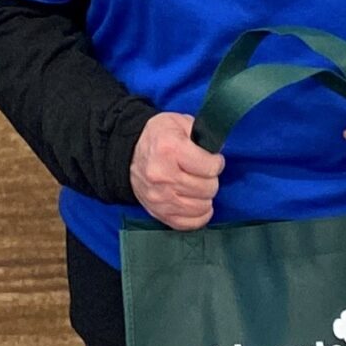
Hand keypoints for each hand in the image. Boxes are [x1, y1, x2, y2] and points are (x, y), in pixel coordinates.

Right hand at [130, 111, 223, 230]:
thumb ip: (201, 132)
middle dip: (211, 179)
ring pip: (200, 207)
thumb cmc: (158, 137)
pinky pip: (188, 223)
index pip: (210, 167)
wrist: (128, 154)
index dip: (216, 162)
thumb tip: (217, 150)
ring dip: (205, 197)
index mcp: (170, 150)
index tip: (212, 160)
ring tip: (199, 186)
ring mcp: (160, 197)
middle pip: (207, 188)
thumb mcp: (179, 122)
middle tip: (203, 173)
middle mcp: (163, 176)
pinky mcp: (158, 212)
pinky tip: (197, 204)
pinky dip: (198, 216)